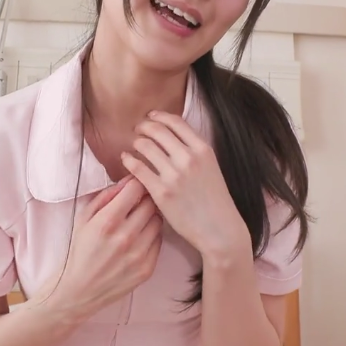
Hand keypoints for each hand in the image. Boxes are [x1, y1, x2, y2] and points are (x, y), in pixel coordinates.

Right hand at [39, 176, 162, 319]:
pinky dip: (151, 235)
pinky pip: (159, 241)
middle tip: (138, 203)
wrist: (80, 290)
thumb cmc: (80, 250)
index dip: (136, 183)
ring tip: (138, 221)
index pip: (136, 189)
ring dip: (150, 217)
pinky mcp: (148, 268)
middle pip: (151, 203)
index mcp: (107, 222)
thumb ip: (106, 196)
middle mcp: (126, 237)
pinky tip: (139, 238)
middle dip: (145, 199)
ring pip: (158, 221)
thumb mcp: (84, 218)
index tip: (134, 186)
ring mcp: (139, 254)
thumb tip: (128, 181)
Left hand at [121, 111, 247, 259]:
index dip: (159, 116)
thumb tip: (171, 136)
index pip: (176, 122)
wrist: (219, 229)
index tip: (151, 117)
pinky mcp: (161, 192)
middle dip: (144, 126)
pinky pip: (138, 168)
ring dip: (136, 142)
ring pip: (145, 146)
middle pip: (157, 130)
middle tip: (138, 130)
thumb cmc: (215, 200)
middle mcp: (188, 158)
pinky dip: (129, 160)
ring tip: (134, 146)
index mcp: (203, 150)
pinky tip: (126, 159)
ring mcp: (174, 175)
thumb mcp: (211, 167)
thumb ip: (194, 151)